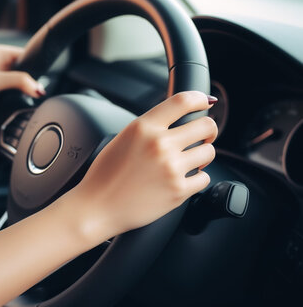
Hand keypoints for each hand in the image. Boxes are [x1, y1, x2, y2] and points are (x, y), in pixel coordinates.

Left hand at [0, 44, 43, 122]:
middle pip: (24, 70)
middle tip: (31, 91)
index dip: (34, 67)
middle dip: (28, 81)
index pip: (26, 55)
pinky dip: (15, 98)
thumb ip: (19, 82)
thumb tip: (38, 87)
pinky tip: (14, 102)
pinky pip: (11, 93)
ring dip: (21, 90)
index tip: (40, 79)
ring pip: (18, 83)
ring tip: (21, 96)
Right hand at [70, 91, 217, 240]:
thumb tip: (175, 121)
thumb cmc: (104, 176)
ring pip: (209, 152)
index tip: (205, 103)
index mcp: (143, 127)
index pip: (184, 101)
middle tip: (202, 137)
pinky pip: (204, 178)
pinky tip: (182, 179)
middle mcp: (159, 144)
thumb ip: (148, 128)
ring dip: (202, 156)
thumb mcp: (122, 139)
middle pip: (206, 125)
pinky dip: (197, 178)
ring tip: (189, 162)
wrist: (97, 207)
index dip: (200, 99)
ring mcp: (171, 168)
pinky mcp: (178, 191)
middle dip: (208, 131)